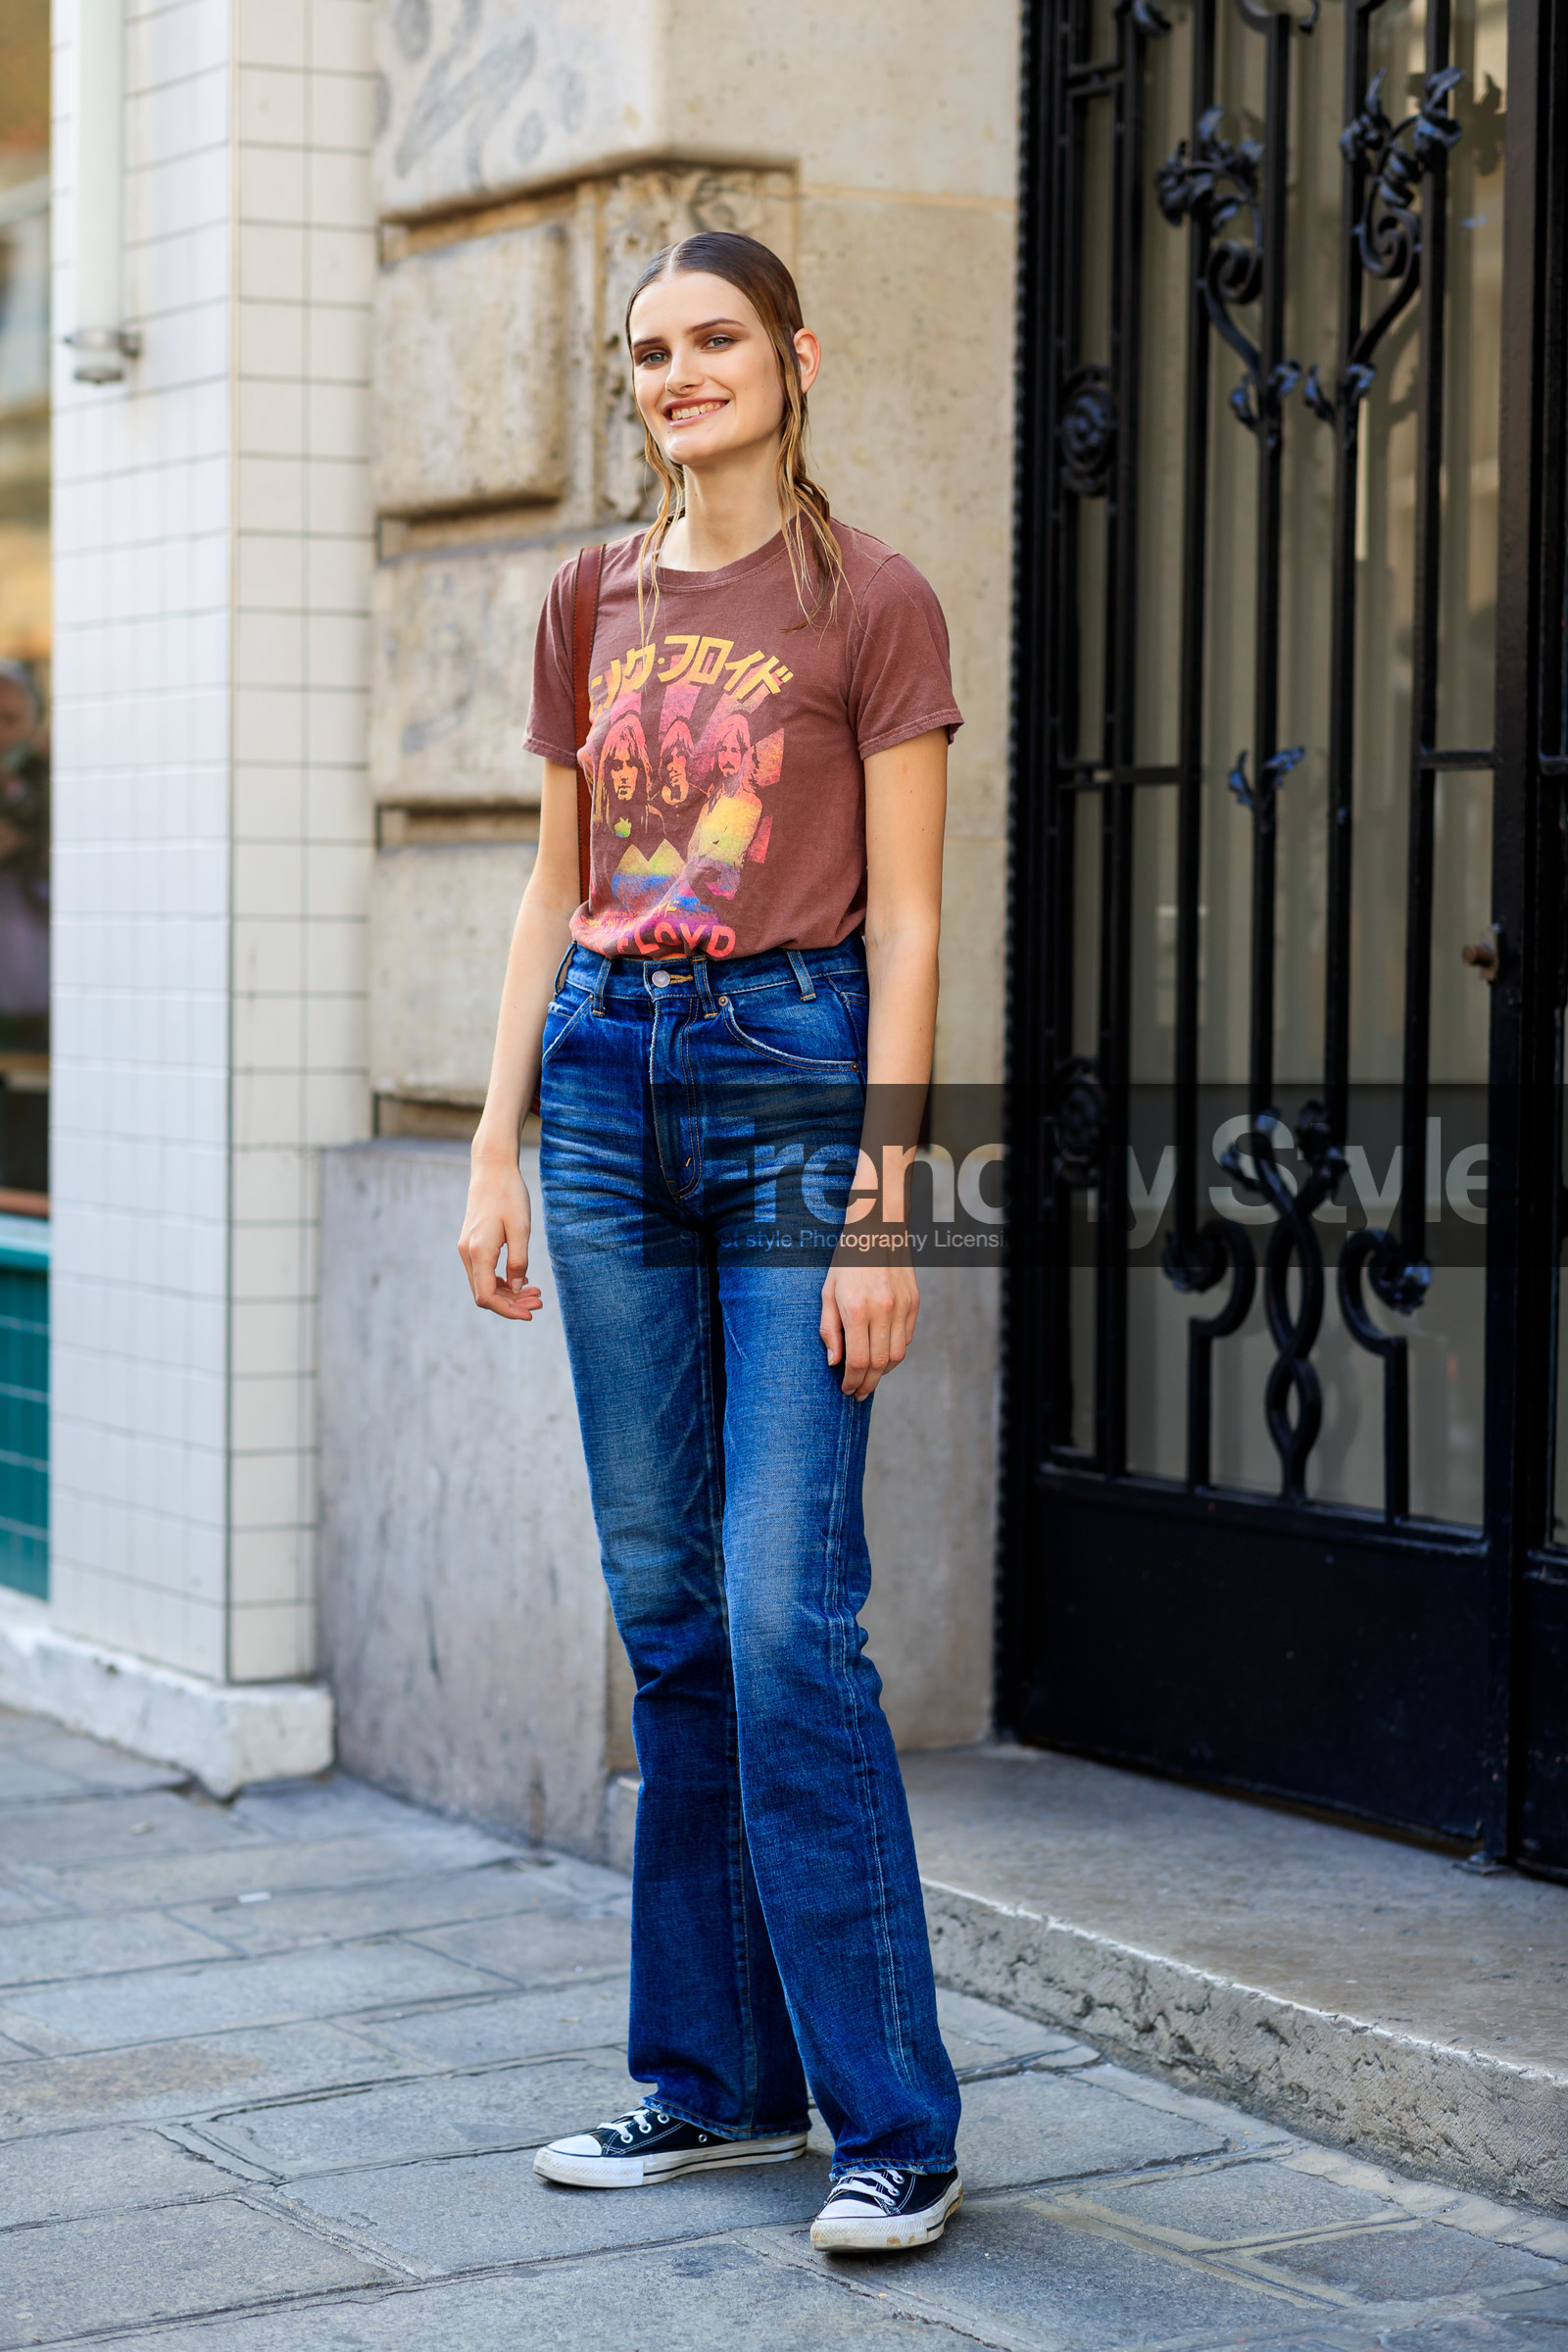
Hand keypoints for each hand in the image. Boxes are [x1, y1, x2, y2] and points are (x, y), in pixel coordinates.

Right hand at [458, 1155, 543, 1321]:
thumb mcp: (521, 1229)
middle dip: (511, 1303)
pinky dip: (501, 1280)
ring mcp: (467, 1249)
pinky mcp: (471, 1244)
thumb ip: (518, 1261)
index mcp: (478, 1251)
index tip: (531, 1313)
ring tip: (535, 1291)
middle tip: (539, 1301)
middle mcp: (468, 1253)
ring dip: (508, 1293)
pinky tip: (521, 1278)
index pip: (486, 1296)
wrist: (492, 1169)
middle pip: (485, 1294)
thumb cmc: (509, 1195)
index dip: (508, 1310)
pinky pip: (484, 1272)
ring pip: (484, 1284)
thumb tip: (515, 1288)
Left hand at [820, 1262, 918, 1397]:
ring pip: (897, 1355)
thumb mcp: (828, 1291)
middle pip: (879, 1364)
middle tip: (858, 1393)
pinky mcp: (914, 1303)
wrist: (878, 1230)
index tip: (846, 1389)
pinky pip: (907, 1338)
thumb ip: (829, 1329)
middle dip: (867, 1384)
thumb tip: (835, 1362)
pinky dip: (895, 1352)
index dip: (851, 1381)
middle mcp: (883, 1310)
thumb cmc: (847, 1261)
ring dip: (883, 1372)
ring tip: (870, 1377)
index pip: (858, 1360)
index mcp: (857, 1309)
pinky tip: (882, 1354)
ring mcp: (902, 1307)